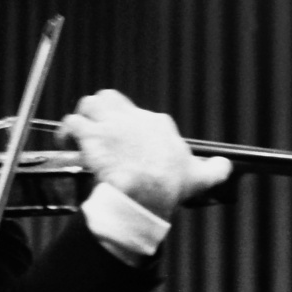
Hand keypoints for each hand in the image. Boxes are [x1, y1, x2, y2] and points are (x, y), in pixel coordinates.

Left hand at [58, 90, 232, 218]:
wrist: (147, 192)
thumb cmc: (169, 186)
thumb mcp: (198, 177)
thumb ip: (214, 170)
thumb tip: (226, 166)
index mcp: (157, 125)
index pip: (141, 117)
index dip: (130, 130)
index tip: (126, 148)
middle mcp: (134, 118)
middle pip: (112, 100)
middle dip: (102, 111)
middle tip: (97, 130)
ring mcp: (112, 124)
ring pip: (90, 104)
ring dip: (82, 117)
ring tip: (77, 132)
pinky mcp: (93, 135)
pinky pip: (73, 122)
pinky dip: (66, 131)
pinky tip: (65, 142)